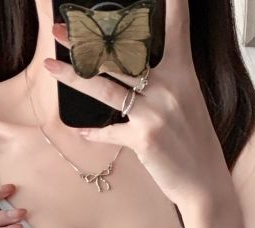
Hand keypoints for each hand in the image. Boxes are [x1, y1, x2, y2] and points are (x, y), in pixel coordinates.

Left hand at [45, 0, 223, 207]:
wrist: (204, 182)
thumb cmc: (193, 142)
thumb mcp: (186, 101)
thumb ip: (163, 81)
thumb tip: (132, 69)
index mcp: (182, 72)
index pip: (176, 26)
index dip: (172, 2)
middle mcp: (168, 87)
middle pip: (121, 55)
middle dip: (87, 41)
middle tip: (61, 30)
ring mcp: (154, 112)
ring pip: (105, 87)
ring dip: (73, 77)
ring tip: (50, 66)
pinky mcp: (143, 138)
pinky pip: (109, 131)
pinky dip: (93, 132)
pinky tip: (81, 131)